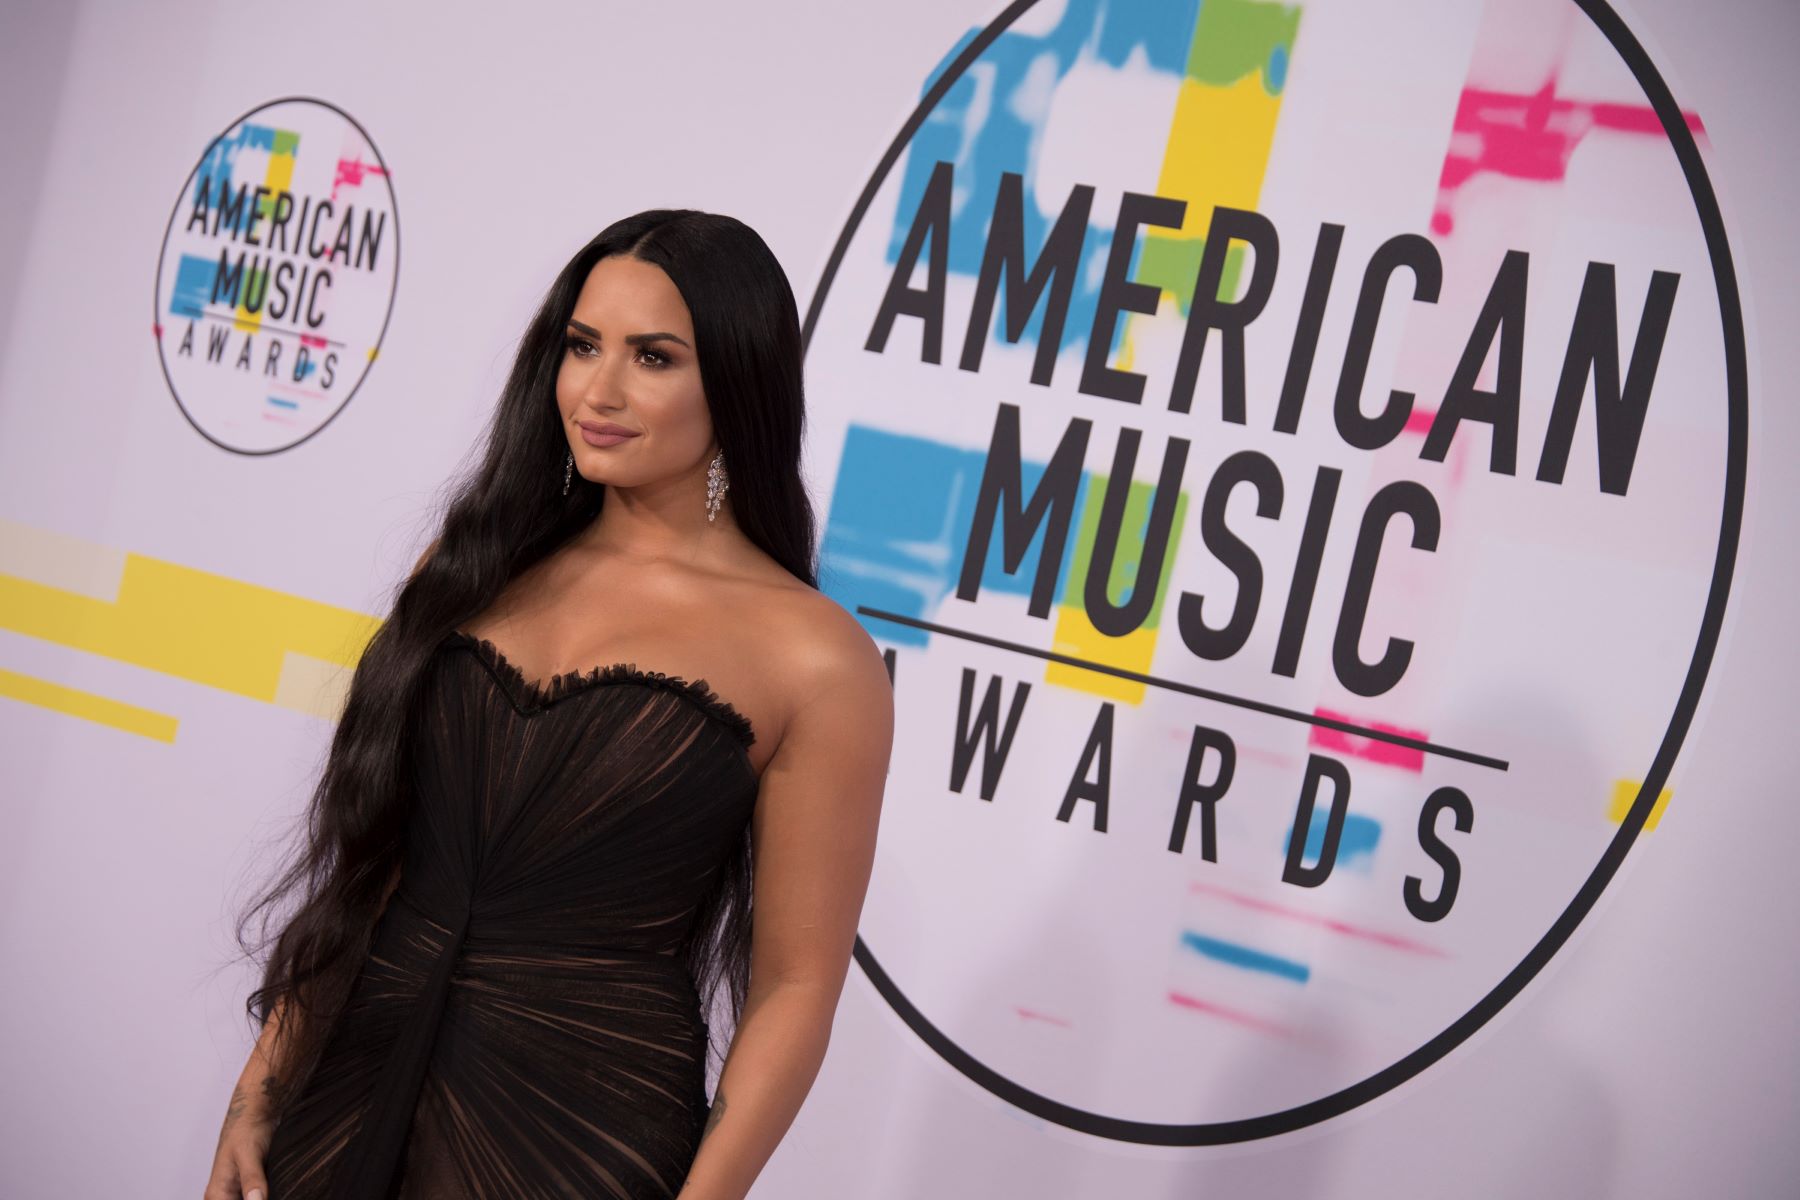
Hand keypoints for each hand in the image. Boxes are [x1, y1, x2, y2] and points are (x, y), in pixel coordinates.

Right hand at [202, 1081, 274, 1199]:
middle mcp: (224, 1196)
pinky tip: (281, 1189)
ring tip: (279, 1186)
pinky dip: (269, 1194)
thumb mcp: (249, 1155)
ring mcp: (237, 1192)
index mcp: (217, 1194)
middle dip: (260, 1199)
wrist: (256, 1111)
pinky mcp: (251, 1186)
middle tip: (275, 1190)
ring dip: (266, 1196)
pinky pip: (259, 1197)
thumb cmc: (247, 1128)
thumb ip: (252, 1180)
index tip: (265, 1196)